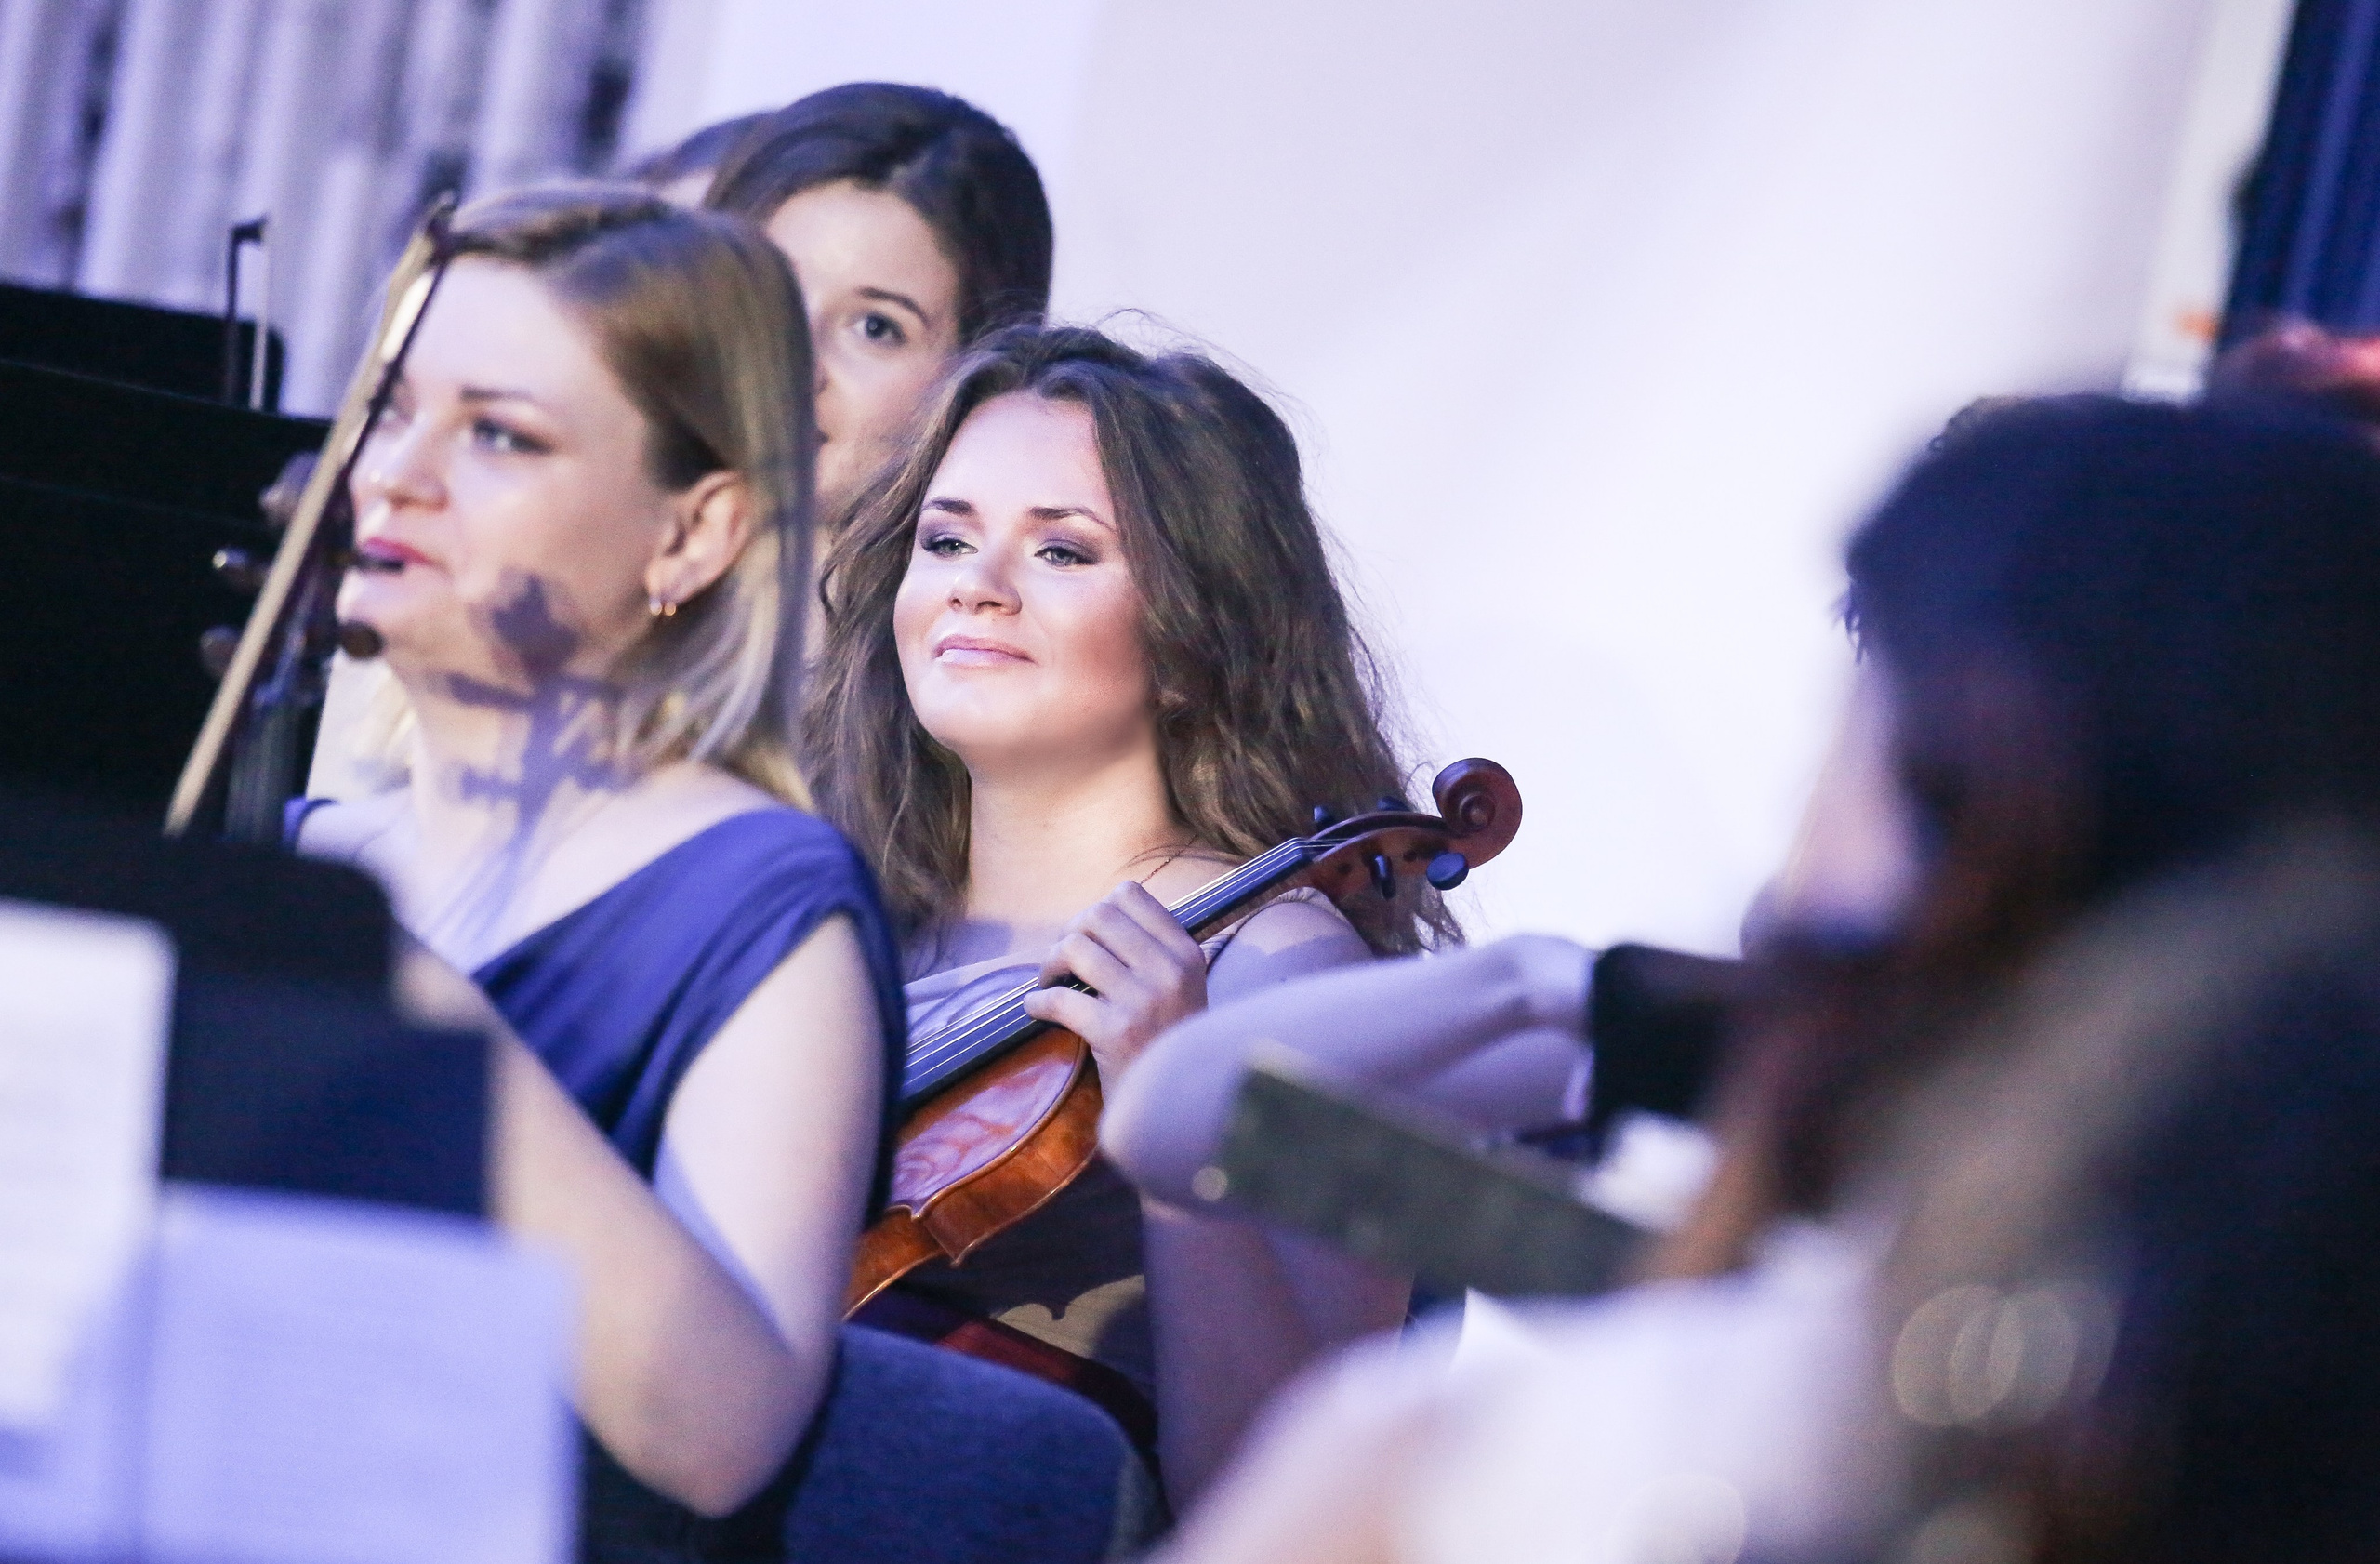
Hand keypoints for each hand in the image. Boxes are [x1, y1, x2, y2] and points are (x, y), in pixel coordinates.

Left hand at [1020, 881, 1209, 1083]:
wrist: (1175, 1105)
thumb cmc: (1167, 1041)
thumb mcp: (1181, 987)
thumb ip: (1151, 949)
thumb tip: (1096, 913)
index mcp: (1186, 952)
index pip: (1130, 895)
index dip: (1097, 910)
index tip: (1088, 937)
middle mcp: (1170, 971)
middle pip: (1097, 916)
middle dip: (1069, 934)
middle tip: (1062, 961)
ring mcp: (1144, 1000)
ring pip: (1075, 949)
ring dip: (1050, 965)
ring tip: (1050, 983)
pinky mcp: (1116, 1032)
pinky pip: (1060, 999)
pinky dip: (1038, 1003)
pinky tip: (1038, 1010)